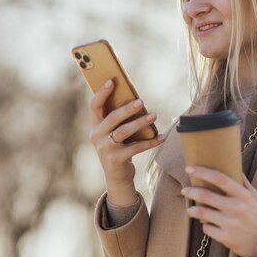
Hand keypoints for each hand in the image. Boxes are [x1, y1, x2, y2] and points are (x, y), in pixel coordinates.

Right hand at [88, 79, 165, 203]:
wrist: (117, 176)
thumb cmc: (119, 148)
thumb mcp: (115, 133)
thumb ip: (120, 119)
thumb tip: (138, 101)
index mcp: (95, 126)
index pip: (94, 106)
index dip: (102, 93)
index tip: (112, 81)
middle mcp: (97, 136)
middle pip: (112, 118)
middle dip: (127, 109)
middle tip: (141, 101)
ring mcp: (105, 149)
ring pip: (123, 132)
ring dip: (140, 123)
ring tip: (154, 115)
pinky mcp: (116, 160)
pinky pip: (136, 147)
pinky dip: (151, 142)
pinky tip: (162, 137)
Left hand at [181, 166, 256, 256]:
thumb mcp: (255, 196)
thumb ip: (243, 182)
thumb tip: (232, 165)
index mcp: (244, 195)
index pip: (220, 178)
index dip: (202, 172)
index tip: (189, 168)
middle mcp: (237, 208)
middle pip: (206, 196)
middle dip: (191, 192)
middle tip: (185, 190)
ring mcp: (231, 224)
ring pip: (202, 214)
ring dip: (193, 211)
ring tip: (191, 210)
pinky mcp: (226, 238)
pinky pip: (207, 228)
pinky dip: (205, 225)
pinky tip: (208, 224)